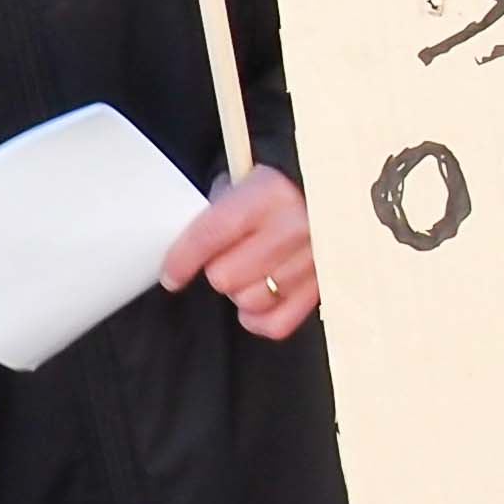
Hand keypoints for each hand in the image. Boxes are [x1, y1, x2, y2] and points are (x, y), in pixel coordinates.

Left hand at [162, 166, 321, 335]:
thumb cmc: (281, 189)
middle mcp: (294, 227)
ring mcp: (313, 260)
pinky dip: (260, 319)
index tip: (171, 275)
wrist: (332, 192)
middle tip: (226, 259)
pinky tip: (256, 304)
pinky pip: (278, 323)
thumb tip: (184, 250)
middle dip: (217, 271)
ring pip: (251, 301)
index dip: (182, 260)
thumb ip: (217, 211)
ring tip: (248, 274)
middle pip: (225, 276)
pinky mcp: (323, 287)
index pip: (210, 235)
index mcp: (269, 193)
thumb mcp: (246, 180)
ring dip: (241, 292)